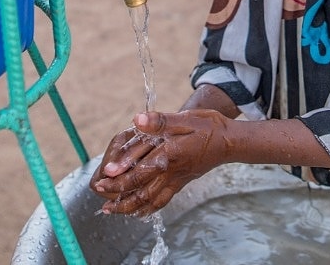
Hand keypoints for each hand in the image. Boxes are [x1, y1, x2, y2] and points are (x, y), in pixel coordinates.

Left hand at [89, 109, 230, 216]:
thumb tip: (138, 120)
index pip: (141, 169)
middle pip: (141, 189)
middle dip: (118, 194)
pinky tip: (138, 212)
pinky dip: (148, 209)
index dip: (121, 175)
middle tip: (100, 195)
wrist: (229, 142)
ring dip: (129, 206)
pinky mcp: (181, 184)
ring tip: (111, 209)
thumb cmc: (208, 127)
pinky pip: (162, 201)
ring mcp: (176, 180)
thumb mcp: (186, 118)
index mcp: (170, 154)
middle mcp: (172, 171)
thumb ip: (160, 121)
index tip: (103, 177)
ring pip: (150, 200)